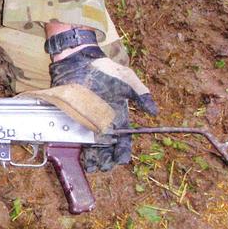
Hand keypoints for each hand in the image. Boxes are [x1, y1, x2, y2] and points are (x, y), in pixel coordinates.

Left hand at [50, 45, 157, 171]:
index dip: (123, 151)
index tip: (121, 160)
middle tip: (103, 167)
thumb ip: (140, 94)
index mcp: (119, 117)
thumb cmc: (106, 69)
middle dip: (105, 160)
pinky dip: (77, 146)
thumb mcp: (127, 79)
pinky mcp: (73, 117)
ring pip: (92, 145)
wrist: (81, 61)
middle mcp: (104, 123)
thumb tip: (154, 111)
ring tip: (91, 166)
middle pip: (107, 147)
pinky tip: (79, 154)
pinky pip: (76, 135)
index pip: (124, 140)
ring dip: (92, 158)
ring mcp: (88, 121)